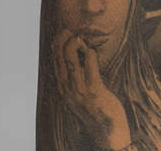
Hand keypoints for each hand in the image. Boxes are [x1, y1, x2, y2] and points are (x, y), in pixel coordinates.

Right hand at [50, 29, 133, 149]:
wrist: (106, 131)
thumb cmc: (97, 109)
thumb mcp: (81, 94)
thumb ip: (78, 79)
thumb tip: (79, 59)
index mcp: (63, 89)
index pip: (54, 63)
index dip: (56, 46)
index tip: (63, 33)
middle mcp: (67, 90)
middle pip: (59, 61)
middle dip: (62, 42)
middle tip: (70, 29)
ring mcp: (79, 92)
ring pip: (70, 64)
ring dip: (74, 46)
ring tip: (79, 36)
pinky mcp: (94, 93)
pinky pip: (89, 71)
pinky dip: (89, 57)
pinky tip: (91, 49)